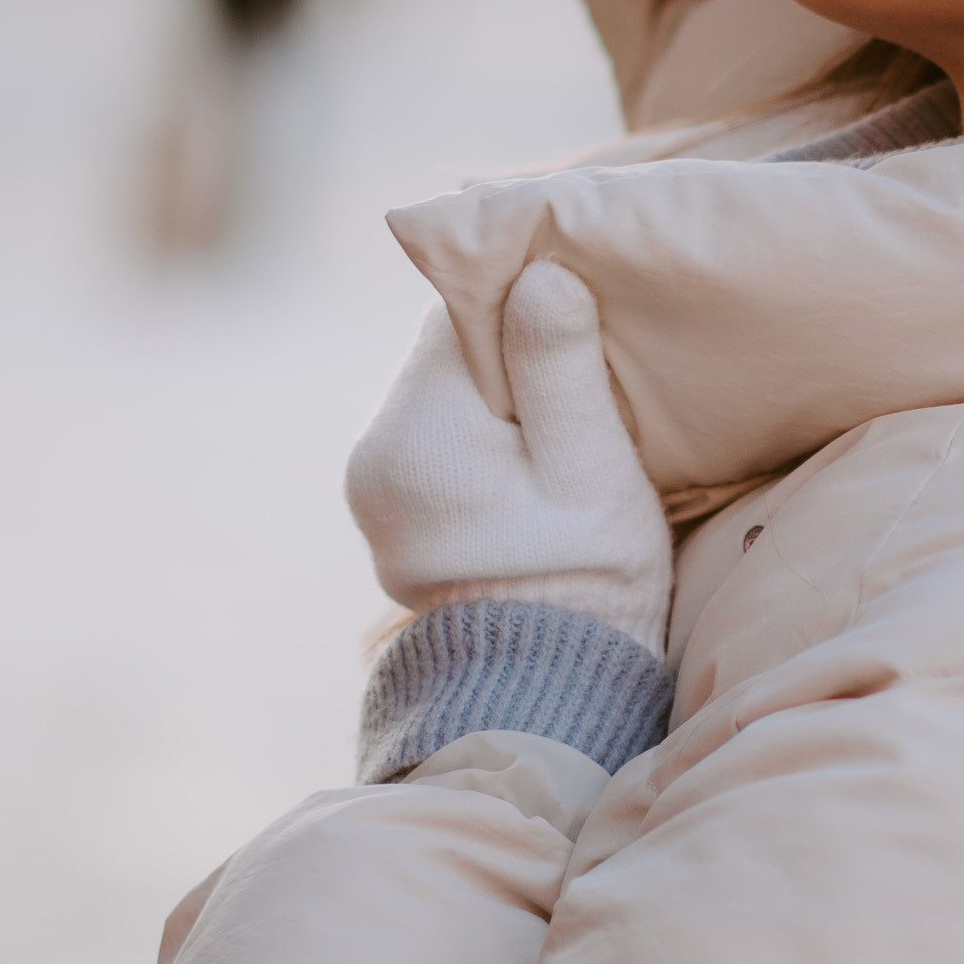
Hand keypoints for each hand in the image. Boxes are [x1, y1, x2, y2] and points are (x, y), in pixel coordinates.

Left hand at [345, 263, 671, 652]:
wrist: (543, 693)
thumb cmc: (585, 578)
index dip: (523, 302)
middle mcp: (374, 454)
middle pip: (447, 357)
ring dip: (496, 406)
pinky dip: (478, 448)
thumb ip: (561, 370)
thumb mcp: (590, 469)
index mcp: (418, 431)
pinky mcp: (387, 520)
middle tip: (582, 389)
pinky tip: (524, 478)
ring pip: (441, 402)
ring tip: (559, 440)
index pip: (460, 312)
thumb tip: (539, 270)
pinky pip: (434, 449)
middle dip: (510, 360)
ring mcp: (373, 491)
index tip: (579, 318)